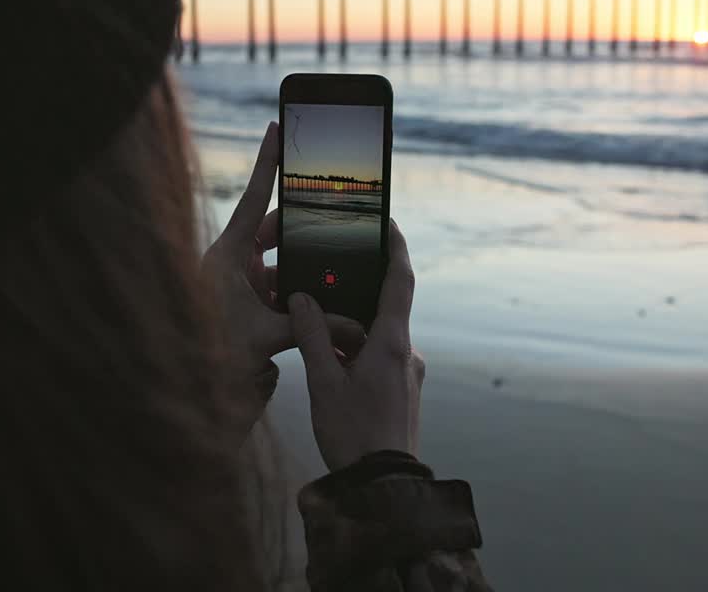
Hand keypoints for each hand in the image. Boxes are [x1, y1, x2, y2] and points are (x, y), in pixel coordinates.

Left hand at [202, 122, 365, 375]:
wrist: (189, 385)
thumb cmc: (215, 352)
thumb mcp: (267, 336)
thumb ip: (312, 326)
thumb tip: (356, 327)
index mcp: (228, 254)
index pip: (255, 197)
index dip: (267, 161)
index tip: (276, 126)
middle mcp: (231, 260)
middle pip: (276, 230)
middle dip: (305, 232)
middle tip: (334, 226)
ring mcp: (237, 279)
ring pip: (279, 260)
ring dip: (303, 268)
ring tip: (333, 273)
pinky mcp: (244, 299)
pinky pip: (275, 283)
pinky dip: (295, 290)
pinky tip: (319, 302)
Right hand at [288, 220, 422, 471]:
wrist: (383, 487)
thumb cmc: (354, 436)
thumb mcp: (323, 384)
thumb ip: (311, 337)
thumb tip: (301, 299)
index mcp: (391, 343)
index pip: (400, 279)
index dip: (395, 245)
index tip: (386, 220)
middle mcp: (405, 352)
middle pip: (384, 305)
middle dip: (355, 290)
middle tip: (327, 273)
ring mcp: (407, 373)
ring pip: (377, 334)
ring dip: (349, 327)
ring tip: (315, 325)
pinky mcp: (401, 390)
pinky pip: (378, 357)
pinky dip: (354, 349)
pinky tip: (328, 363)